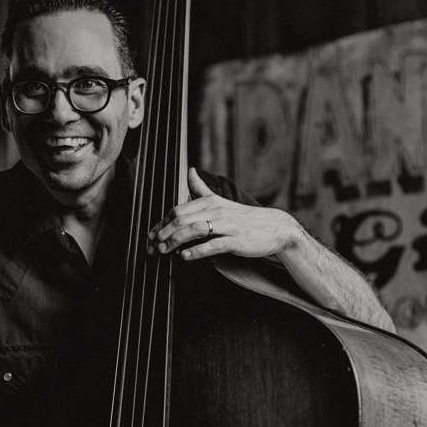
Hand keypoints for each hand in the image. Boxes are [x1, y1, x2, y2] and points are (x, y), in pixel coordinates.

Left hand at [151, 168, 303, 260]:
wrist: (276, 227)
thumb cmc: (243, 217)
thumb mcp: (220, 201)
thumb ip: (201, 189)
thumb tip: (190, 170)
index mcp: (209, 201)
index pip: (177, 210)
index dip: (161, 223)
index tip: (150, 235)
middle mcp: (216, 211)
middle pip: (181, 219)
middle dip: (163, 233)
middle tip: (152, 245)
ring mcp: (226, 225)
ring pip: (194, 230)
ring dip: (175, 241)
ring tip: (163, 251)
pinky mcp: (236, 240)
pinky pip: (212, 245)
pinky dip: (197, 250)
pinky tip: (185, 256)